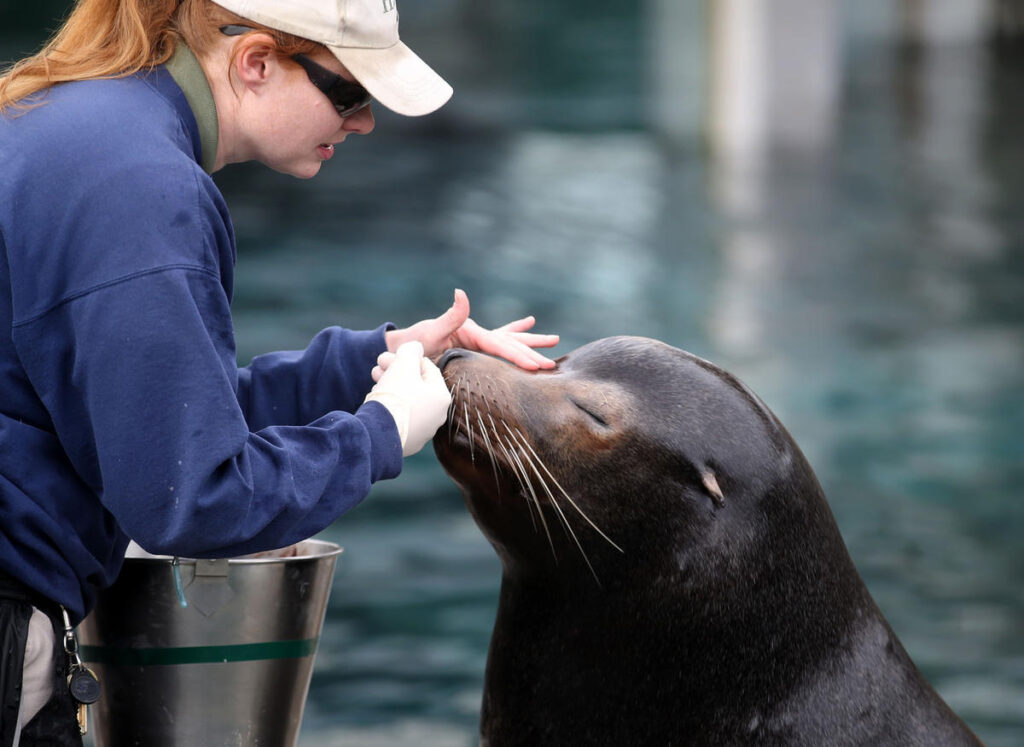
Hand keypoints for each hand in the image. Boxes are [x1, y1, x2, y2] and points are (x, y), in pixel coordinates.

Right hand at [364, 341, 451, 456]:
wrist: (378, 434)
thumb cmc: (395, 396)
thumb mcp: (403, 365)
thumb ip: (412, 350)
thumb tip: (416, 347)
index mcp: (442, 397)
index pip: (427, 368)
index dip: (407, 358)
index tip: (388, 357)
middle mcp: (437, 416)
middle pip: (416, 385)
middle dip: (396, 372)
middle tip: (377, 368)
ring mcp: (423, 431)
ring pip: (407, 400)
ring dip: (390, 387)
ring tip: (375, 382)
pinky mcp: (408, 441)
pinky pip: (400, 416)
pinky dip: (390, 406)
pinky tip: (377, 401)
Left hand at [385, 289, 559, 369]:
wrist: (401, 349)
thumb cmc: (414, 343)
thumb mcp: (432, 330)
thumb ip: (451, 315)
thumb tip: (461, 293)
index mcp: (472, 333)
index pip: (500, 346)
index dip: (519, 356)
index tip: (536, 366)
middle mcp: (477, 335)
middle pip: (511, 343)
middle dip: (532, 353)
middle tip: (552, 362)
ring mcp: (477, 341)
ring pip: (510, 341)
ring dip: (530, 342)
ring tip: (554, 339)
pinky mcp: (473, 347)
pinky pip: (498, 346)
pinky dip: (513, 338)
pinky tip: (527, 326)